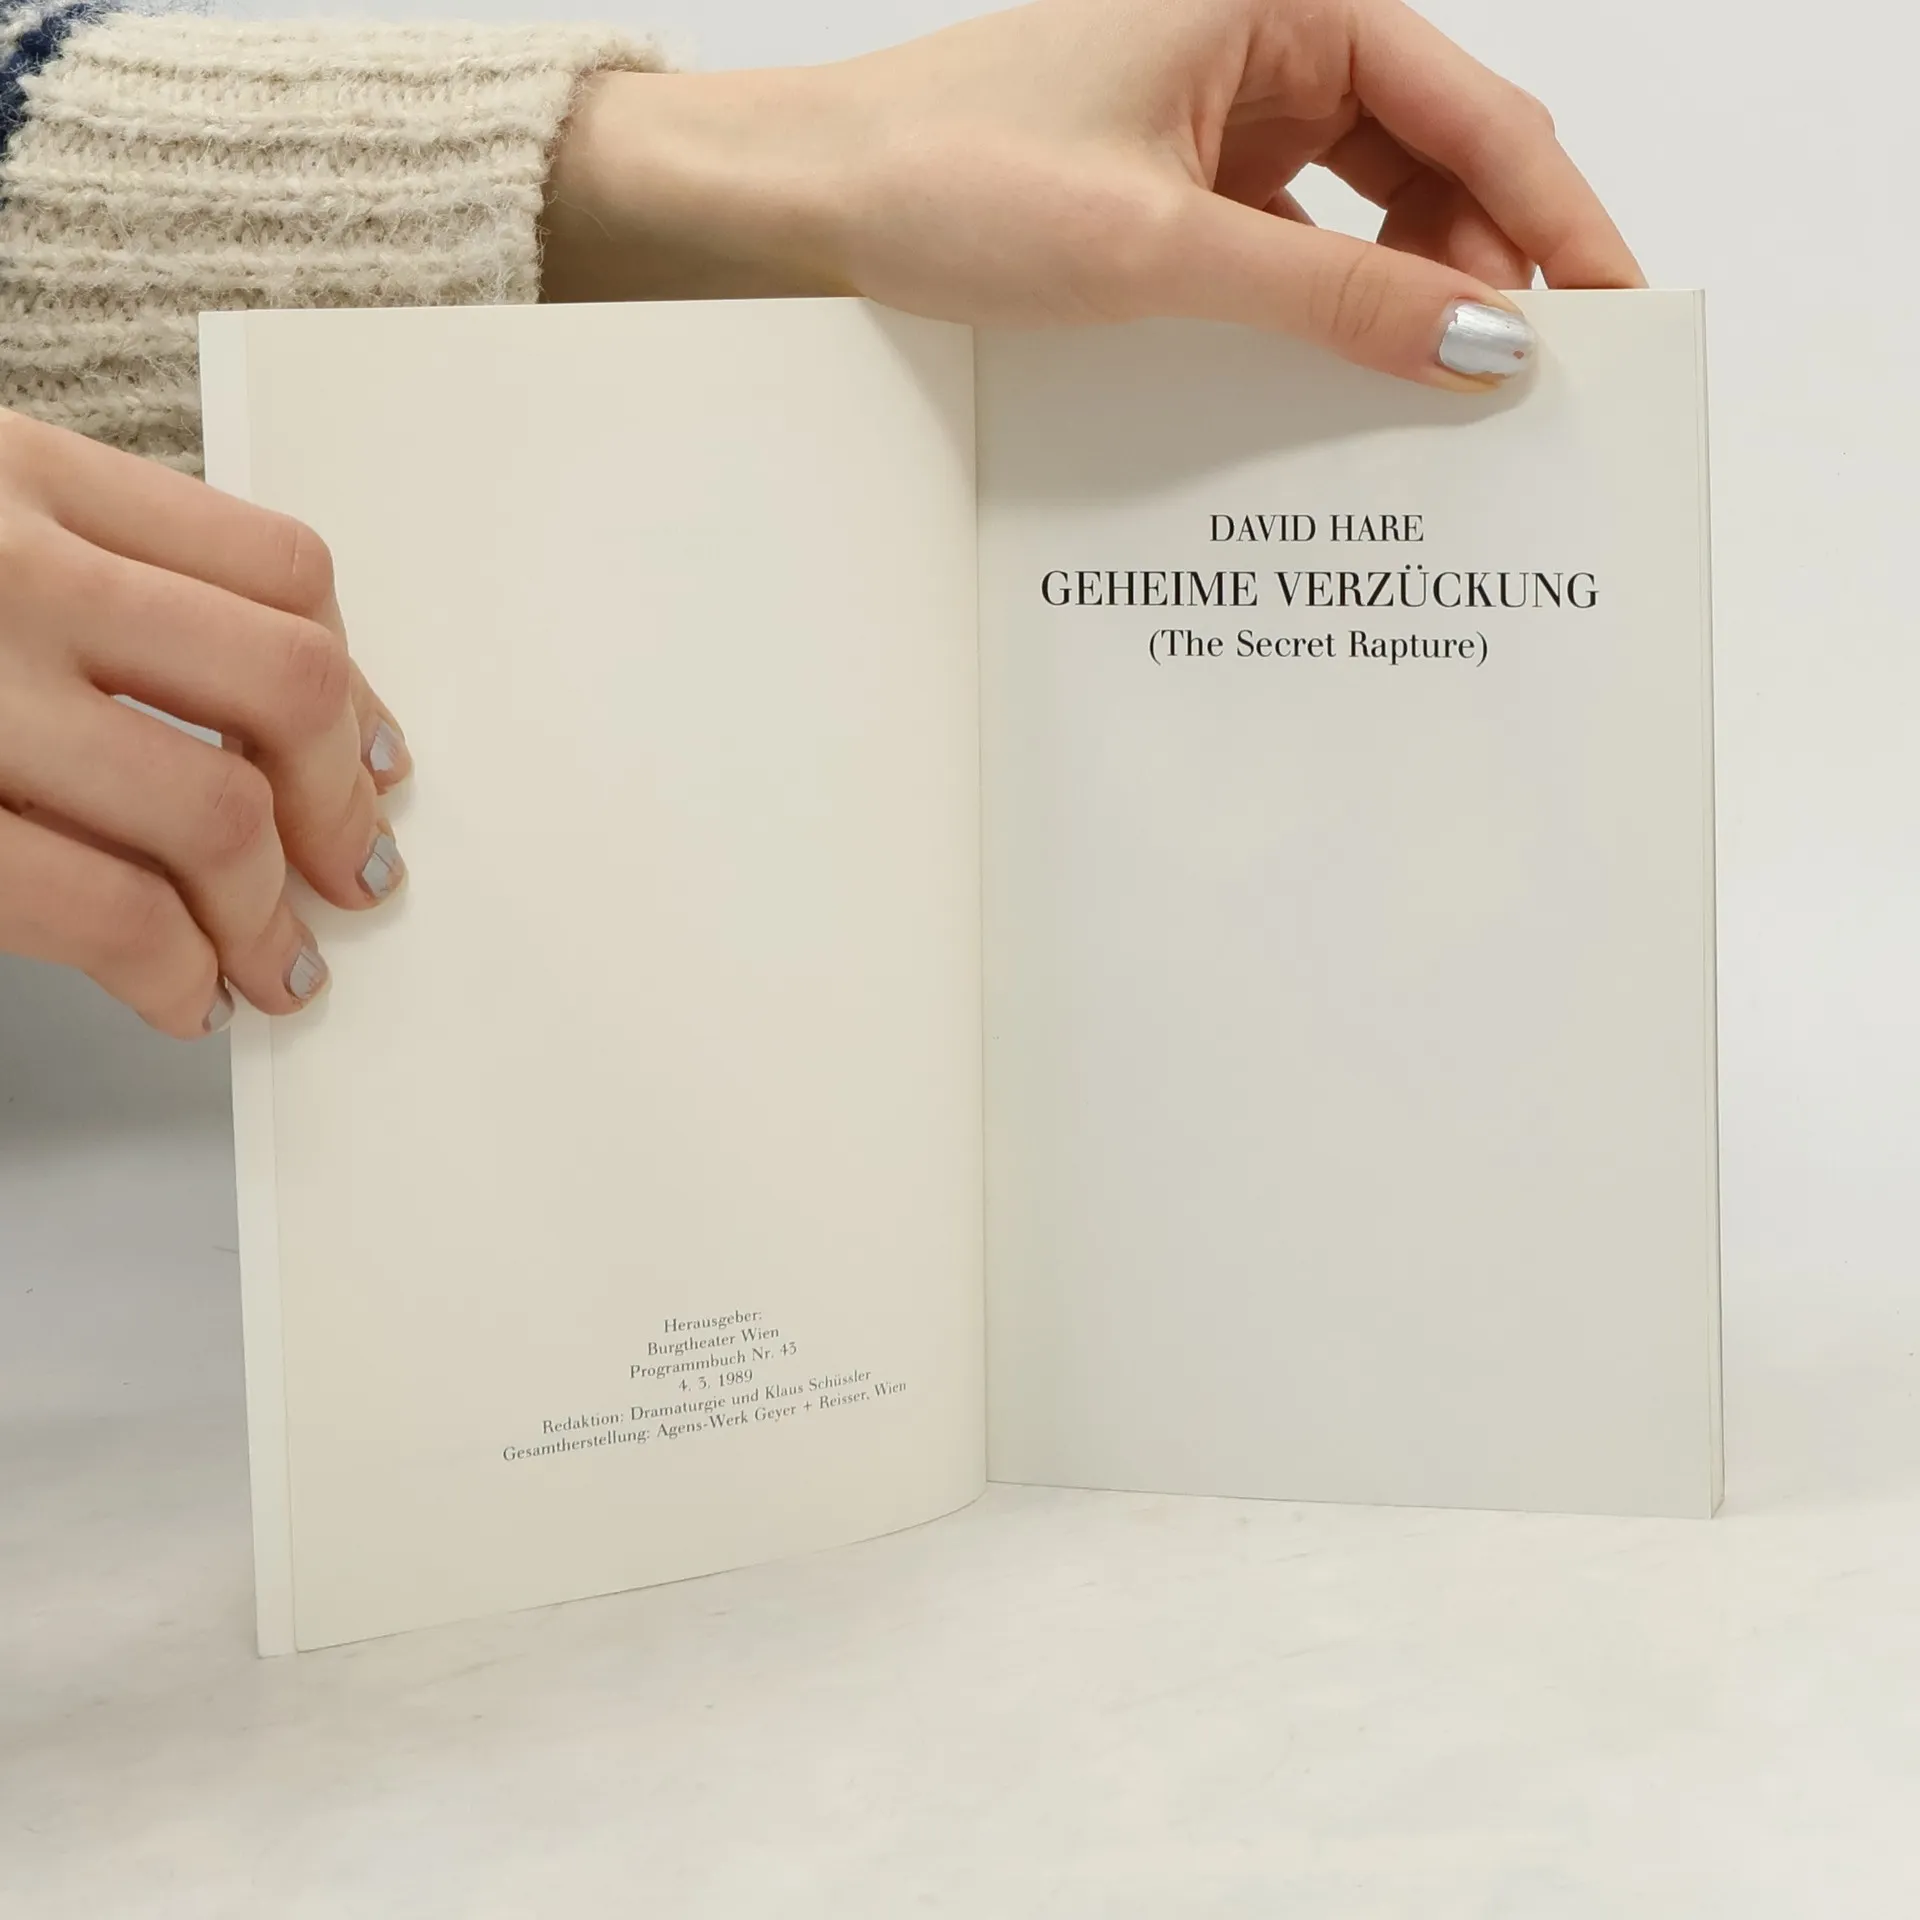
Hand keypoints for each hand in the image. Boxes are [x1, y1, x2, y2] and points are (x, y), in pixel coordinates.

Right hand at [0, 409, 410, 1038]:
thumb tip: (267, 707)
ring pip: (212, 807)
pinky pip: (98, 906)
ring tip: (274, 965)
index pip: (276, 568)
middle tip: (352, 872)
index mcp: (14, 472)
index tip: (374, 756)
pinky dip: (172, 971)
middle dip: (343, 802)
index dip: (356, 685)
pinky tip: (180, 994)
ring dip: (269, 914)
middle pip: (283, 681)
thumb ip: (77, 567)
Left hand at [544, 0, 1641, 388]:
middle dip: (1488, 273)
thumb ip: (1333, 300)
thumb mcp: (1163, 249)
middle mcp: (1265, 48)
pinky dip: (1327, 315)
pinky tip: (1341, 385)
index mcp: (1283, 6)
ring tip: (1440, 405)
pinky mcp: (1178, 188)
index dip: (1558, 219)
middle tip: (1531, 392)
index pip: (1475, 114)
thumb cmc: (951, 178)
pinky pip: (1293, 249)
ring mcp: (1221, 121)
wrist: (809, 205)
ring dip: (1407, 303)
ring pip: (1368, 215)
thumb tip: (1480, 346)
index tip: (1615, 317)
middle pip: (1436, 165)